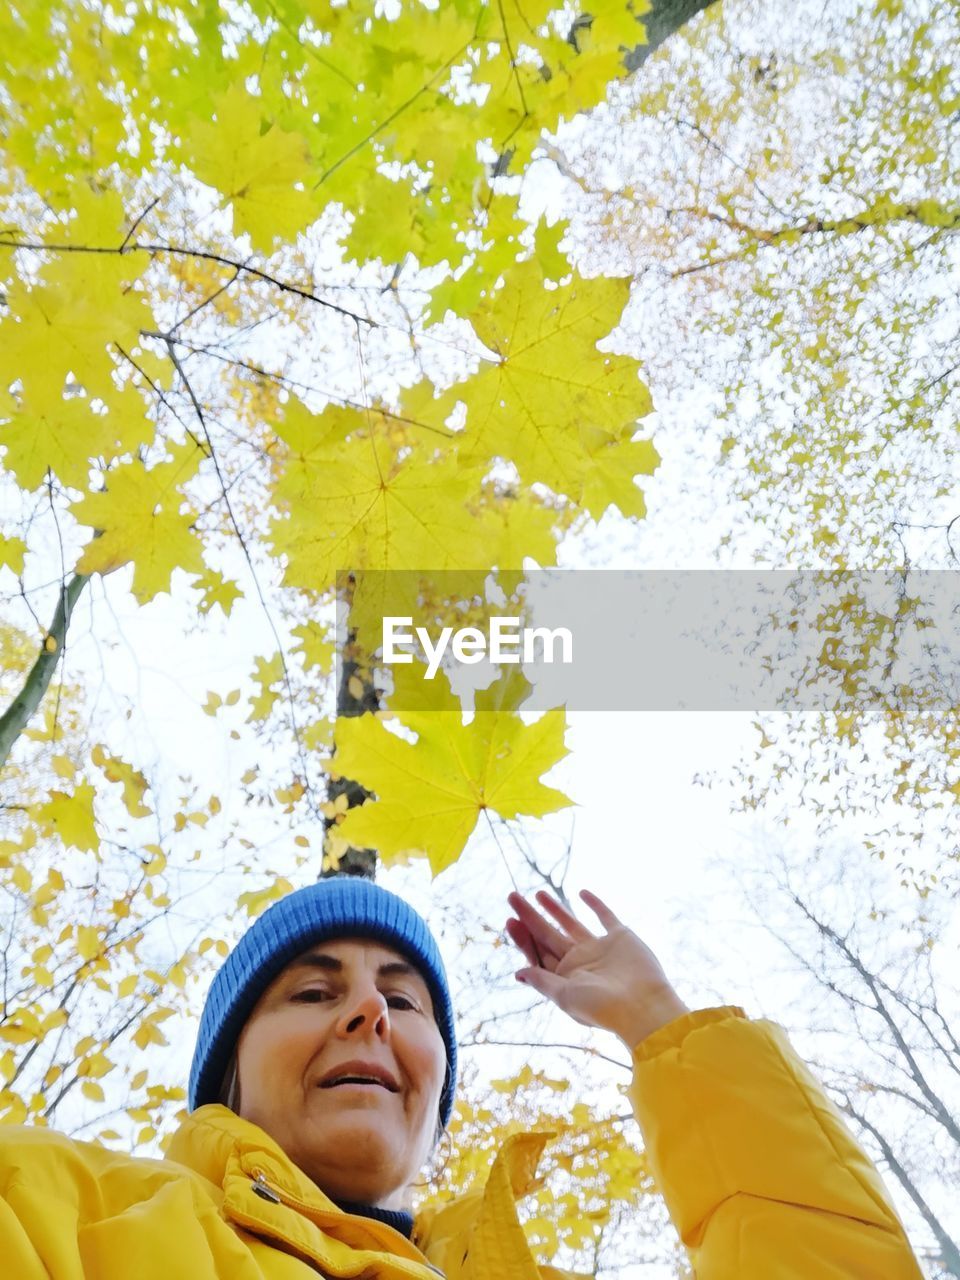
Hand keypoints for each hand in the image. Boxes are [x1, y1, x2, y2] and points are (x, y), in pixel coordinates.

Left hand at [505, 888, 689, 1049]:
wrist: (644, 1006)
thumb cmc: (603, 1008)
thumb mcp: (565, 995)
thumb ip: (542, 980)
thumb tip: (517, 972)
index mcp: (565, 977)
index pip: (538, 953)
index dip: (522, 937)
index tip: (510, 920)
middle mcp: (580, 962)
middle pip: (548, 935)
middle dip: (530, 917)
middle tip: (512, 897)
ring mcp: (600, 949)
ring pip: (571, 924)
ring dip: (555, 909)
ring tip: (538, 894)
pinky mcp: (621, 938)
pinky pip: (605, 917)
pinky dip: (595, 904)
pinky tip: (581, 893)